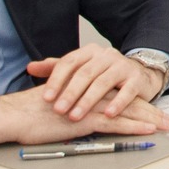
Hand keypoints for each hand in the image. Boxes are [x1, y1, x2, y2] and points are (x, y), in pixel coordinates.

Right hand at [0, 83, 168, 150]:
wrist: (16, 114)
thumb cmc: (31, 113)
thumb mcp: (57, 106)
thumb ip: (71, 107)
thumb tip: (78, 117)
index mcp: (86, 91)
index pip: (118, 95)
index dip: (136, 102)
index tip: (152, 110)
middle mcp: (92, 96)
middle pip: (128, 101)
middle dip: (150, 110)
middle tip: (167, 119)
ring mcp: (91, 106)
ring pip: (127, 111)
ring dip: (149, 118)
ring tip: (165, 124)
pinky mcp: (86, 119)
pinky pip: (116, 123)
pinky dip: (134, 126)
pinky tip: (148, 129)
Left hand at [32, 45, 164, 121]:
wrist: (138, 73)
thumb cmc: (104, 74)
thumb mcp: (80, 69)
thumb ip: (56, 68)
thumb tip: (31, 67)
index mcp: (89, 52)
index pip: (69, 62)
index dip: (56, 80)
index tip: (46, 98)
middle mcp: (106, 56)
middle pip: (85, 73)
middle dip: (70, 93)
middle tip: (58, 110)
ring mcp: (123, 66)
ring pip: (103, 83)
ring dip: (88, 101)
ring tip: (76, 116)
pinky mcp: (137, 79)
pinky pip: (127, 91)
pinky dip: (117, 103)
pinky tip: (108, 114)